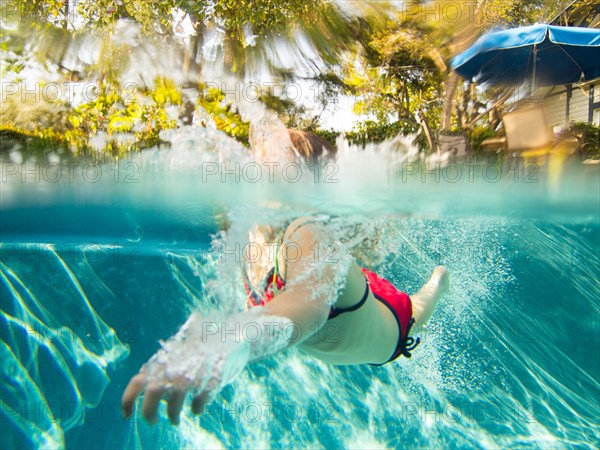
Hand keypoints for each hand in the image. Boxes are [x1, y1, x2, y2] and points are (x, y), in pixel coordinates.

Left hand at [121, 313, 249, 424]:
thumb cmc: (203, 344)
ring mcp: (192, 376)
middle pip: (153, 396)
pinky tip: (197, 409)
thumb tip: (150, 389)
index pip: (137, 382)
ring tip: (175, 420)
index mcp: (164, 360)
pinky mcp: (209, 383)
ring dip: (173, 416)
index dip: (128, 401)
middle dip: (149, 414)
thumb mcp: (180, 351)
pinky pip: (198, 404)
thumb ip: (165, 367)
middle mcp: (174, 369)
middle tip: (153, 421)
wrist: (232, 334)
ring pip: (174, 406)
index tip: (127, 415)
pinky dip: (197, 409)